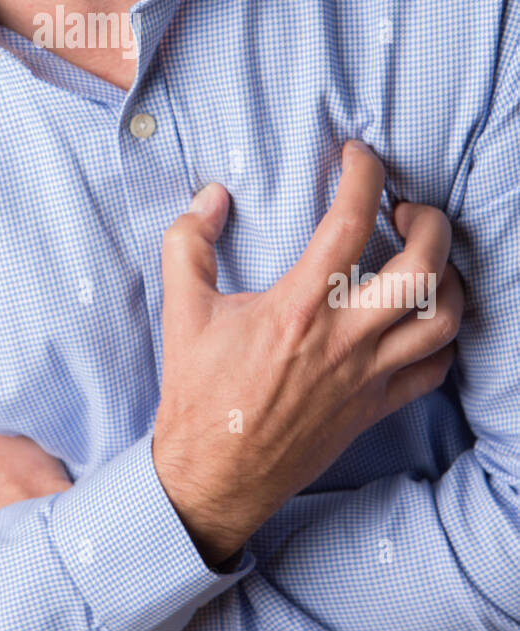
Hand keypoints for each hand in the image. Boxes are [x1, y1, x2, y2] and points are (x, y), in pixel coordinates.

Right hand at [152, 140, 463, 566]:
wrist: (214, 474)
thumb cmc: (199, 391)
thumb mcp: (181, 309)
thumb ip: (189, 242)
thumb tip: (211, 196)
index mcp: (298, 307)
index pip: (350, 222)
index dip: (363, 175)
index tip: (358, 156)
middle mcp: (344, 338)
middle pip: (425, 268)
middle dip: (429, 222)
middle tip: (405, 207)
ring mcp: (368, 376)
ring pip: (445, 319)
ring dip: (449, 278)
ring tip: (426, 259)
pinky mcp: (377, 407)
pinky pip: (436, 368)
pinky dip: (444, 336)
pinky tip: (422, 317)